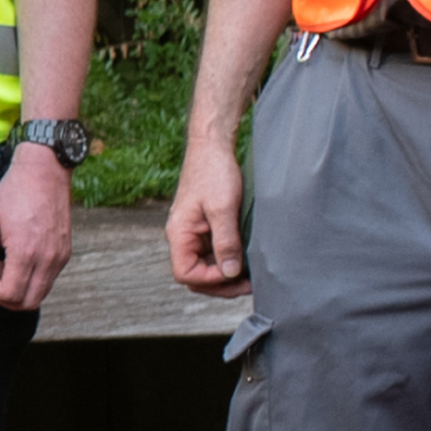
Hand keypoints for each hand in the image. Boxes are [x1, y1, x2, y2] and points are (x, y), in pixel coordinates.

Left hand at [0, 145, 73, 312]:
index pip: (10, 296)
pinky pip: (49, 280)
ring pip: (40, 295)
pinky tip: (23, 254)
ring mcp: (60, 257)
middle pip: (28, 304)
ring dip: (22, 287)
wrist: (44, 172)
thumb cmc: (12, 194)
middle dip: (8, 296)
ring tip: (10, 260)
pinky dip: (34, 278)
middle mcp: (47, 259)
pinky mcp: (65, 253)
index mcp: (25, 252)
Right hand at [166, 133, 252, 295]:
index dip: (210, 280)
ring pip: (205, 267)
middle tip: (250, 284)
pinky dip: (228, 261)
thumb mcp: (222, 208)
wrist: (213, 146)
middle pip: (195, 276)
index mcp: (179, 233)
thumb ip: (225, 242)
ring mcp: (194, 234)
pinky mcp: (206, 228)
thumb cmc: (214, 171)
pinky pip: (213, 254)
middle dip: (221, 284)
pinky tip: (247, 260)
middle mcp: (183, 237)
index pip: (185, 274)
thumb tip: (230, 273)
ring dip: (226, 275)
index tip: (235, 273)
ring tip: (251, 276)